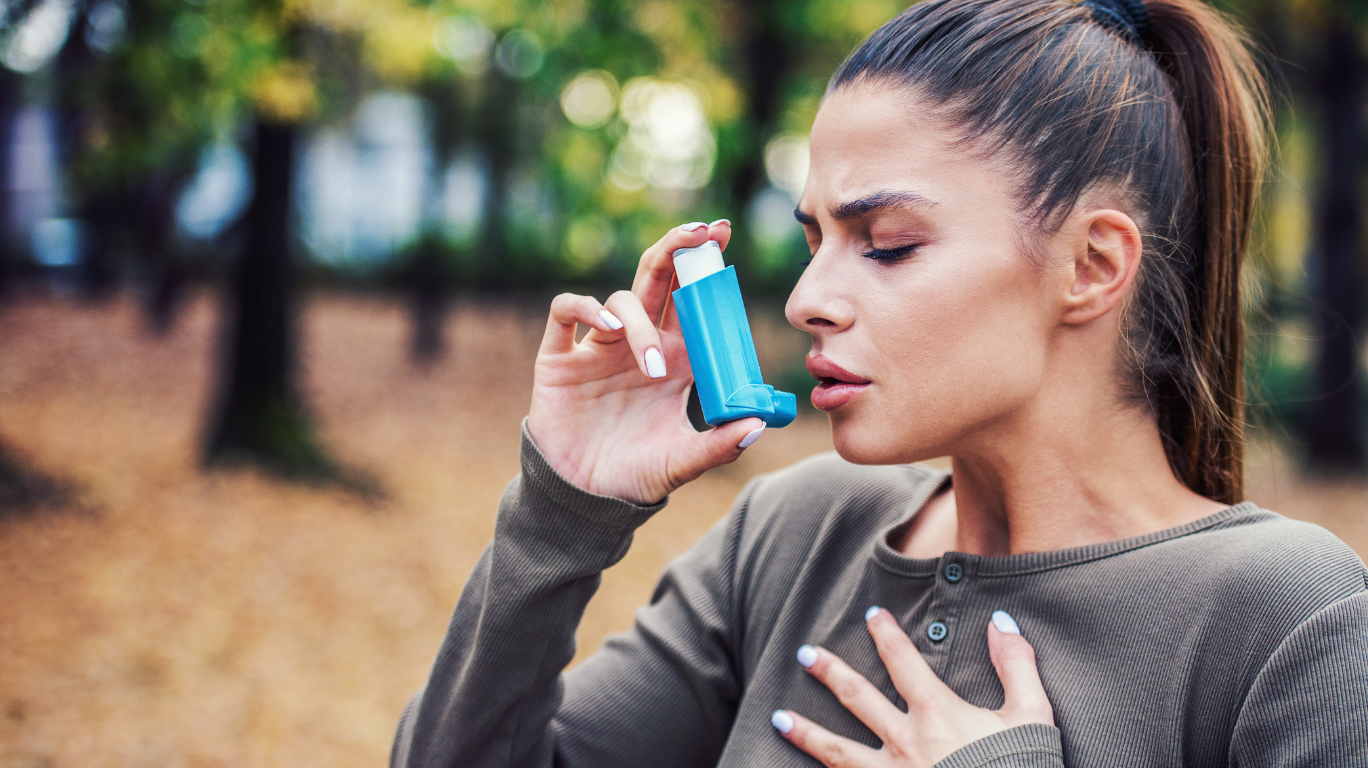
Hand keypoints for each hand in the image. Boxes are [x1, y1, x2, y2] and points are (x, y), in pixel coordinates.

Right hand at [526, 219, 766, 504]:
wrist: (584, 499)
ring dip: (642, 324)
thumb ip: (719, 446)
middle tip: (701, 233)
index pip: (694, 301)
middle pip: (659, 279)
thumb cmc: (637, 475)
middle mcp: (639, 344)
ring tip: (654, 366)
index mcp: (676, 359)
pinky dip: (588, 309)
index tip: (723, 236)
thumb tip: (759, 424)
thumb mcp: (682, 463)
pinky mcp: (560, 358)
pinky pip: (567, 311)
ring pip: (622, 300)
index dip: (706, 266)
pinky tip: (609, 327)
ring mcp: (599, 348)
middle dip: (678, 249)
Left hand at [773, 609, 1053, 766]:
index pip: (902, 661)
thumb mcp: (1032, 715)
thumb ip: (1016, 664)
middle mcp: (905, 742)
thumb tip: (1001, 621)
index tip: (872, 616)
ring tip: (778, 718)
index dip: (886, 635)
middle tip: (805, 655)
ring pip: (838, 751)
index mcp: (937, 714)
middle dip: (830, 672)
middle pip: (856, 698)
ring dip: (806, 733)